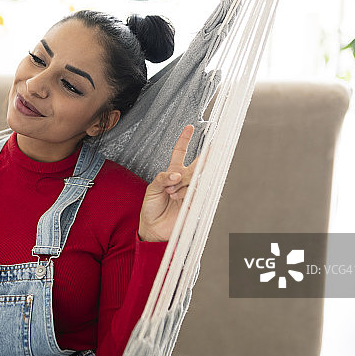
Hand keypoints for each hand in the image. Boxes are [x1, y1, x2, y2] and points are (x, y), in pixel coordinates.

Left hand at [138, 125, 197, 241]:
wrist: (153, 228)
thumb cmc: (151, 208)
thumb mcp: (152, 189)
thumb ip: (163, 178)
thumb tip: (177, 175)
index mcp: (172, 173)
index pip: (180, 153)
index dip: (184, 140)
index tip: (189, 127)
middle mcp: (184, 180)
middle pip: (195, 165)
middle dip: (202, 159)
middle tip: (203, 159)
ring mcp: (191, 191)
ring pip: (194, 179)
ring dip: (182, 186)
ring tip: (172, 195)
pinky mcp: (196, 203)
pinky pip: (196, 193)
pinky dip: (186, 194)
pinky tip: (181, 199)